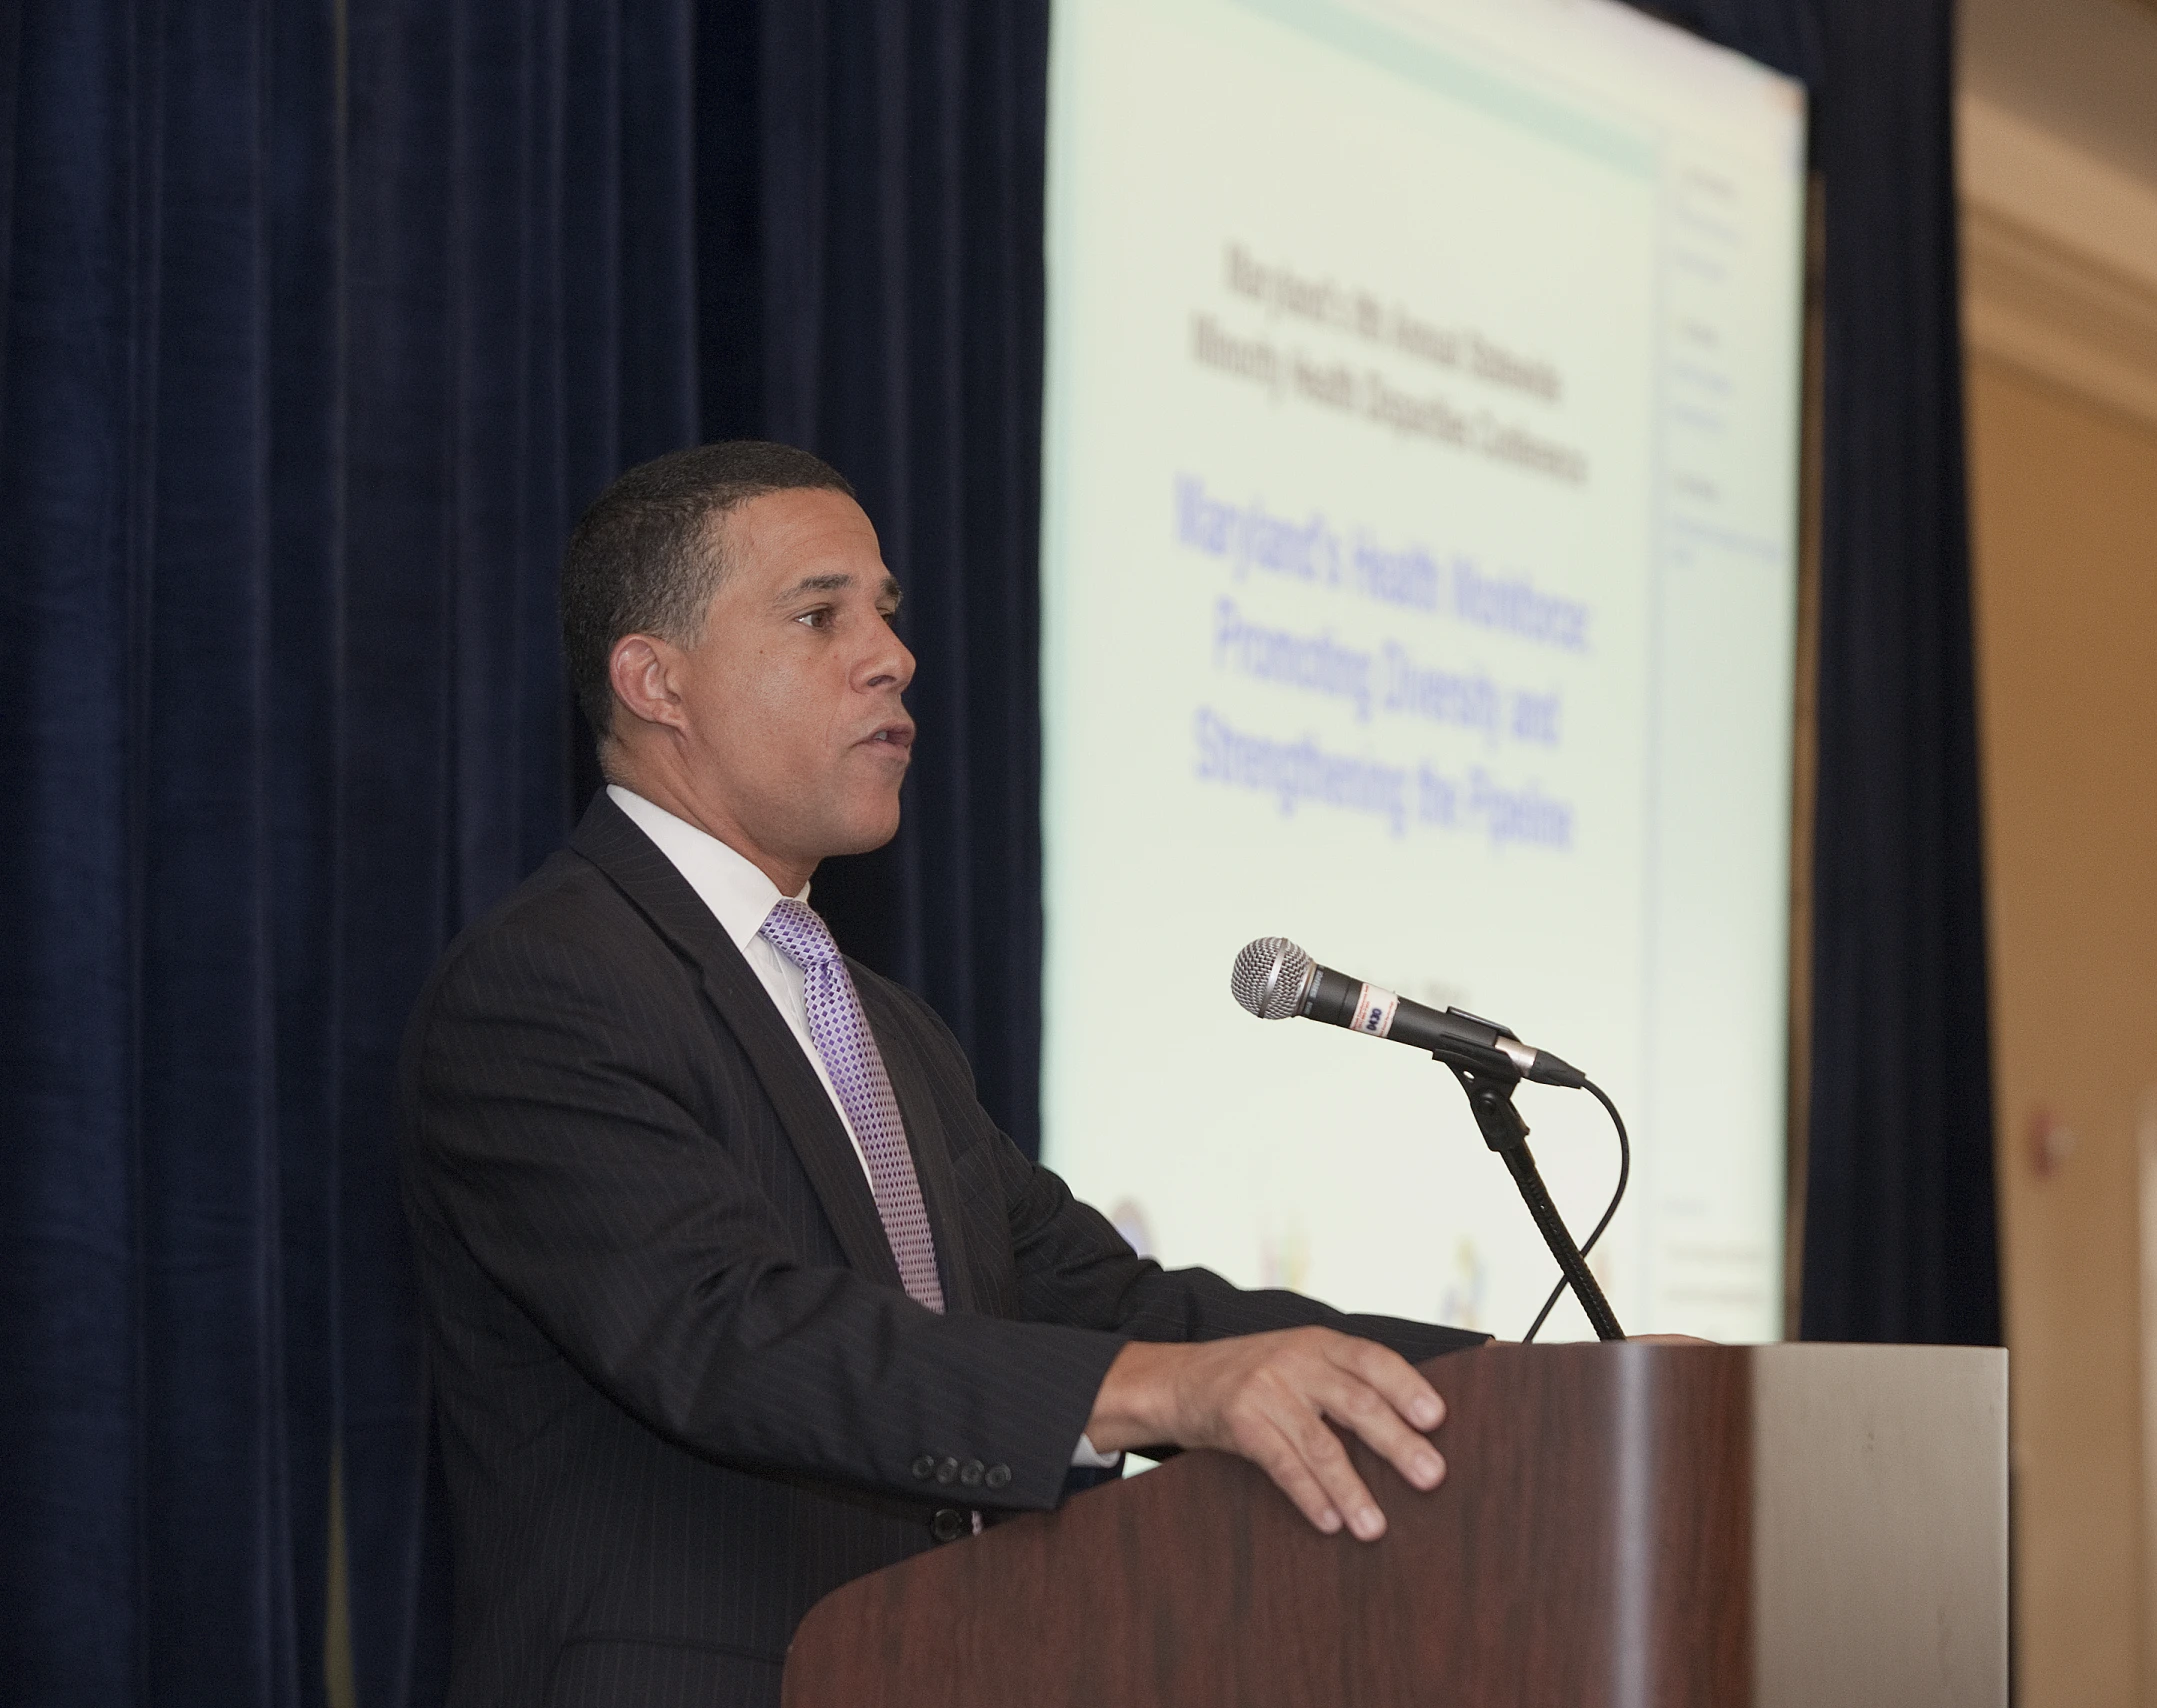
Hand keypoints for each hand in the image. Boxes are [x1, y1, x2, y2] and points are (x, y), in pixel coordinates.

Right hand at [1083, 1329, 1447, 1541]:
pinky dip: (1309, 1495)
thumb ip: (1340, 1380)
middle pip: (1356, 1402)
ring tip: (1376, 1527)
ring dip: (1352, 1489)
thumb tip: (1410, 1427)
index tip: (1438, 1417)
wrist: (1175, 1379)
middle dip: (1397, 1442)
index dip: (1407, 1386)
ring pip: (1320, 1443)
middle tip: (1431, 1476)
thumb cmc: (1250, 1377)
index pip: (1373, 1359)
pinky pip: (1282, 1463)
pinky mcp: (1239, 1419)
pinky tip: (1330, 1522)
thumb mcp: (1295, 1361)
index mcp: (1318, 1342)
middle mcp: (1295, 1359)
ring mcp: (1265, 1388)